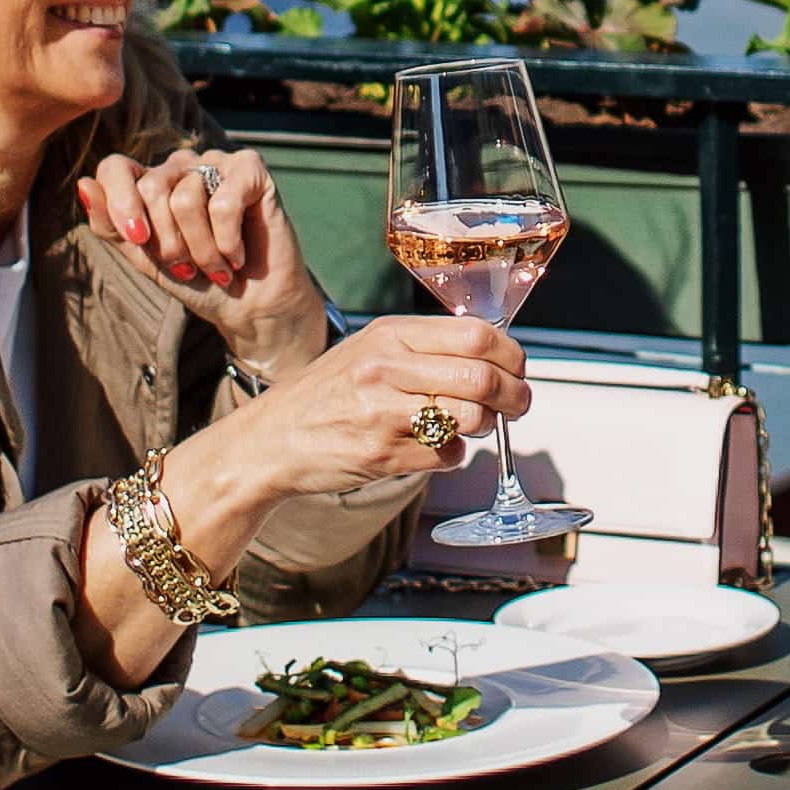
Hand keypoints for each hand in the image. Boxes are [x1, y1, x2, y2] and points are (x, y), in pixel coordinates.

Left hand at [84, 142, 329, 377]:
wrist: (248, 307)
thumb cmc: (197, 280)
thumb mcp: (144, 257)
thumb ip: (111, 224)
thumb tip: (84, 184)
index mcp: (150, 181)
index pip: (116, 168)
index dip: (120, 205)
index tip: (139, 240)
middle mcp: (181, 165)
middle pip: (151, 187)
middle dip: (168, 242)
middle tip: (188, 266)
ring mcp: (216, 163)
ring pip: (186, 198)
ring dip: (201, 250)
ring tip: (217, 265)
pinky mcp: (251, 170)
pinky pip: (223, 201)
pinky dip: (228, 241)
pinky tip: (238, 254)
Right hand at [216, 308, 526, 508]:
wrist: (271, 439)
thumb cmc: (328, 393)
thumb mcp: (370, 350)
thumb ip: (425, 348)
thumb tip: (494, 356)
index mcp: (390, 333)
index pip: (478, 334)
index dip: (511, 356)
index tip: (517, 370)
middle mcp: (386, 367)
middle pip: (482, 379)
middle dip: (515, 397)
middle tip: (518, 406)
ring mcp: (382, 413)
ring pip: (470, 419)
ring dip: (483, 427)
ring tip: (468, 425)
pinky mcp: (381, 455)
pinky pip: (446, 456)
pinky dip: (452, 456)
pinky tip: (431, 448)